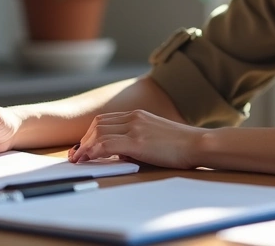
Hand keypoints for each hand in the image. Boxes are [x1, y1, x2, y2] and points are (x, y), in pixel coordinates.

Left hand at [68, 110, 205, 169]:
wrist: (198, 144)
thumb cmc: (181, 146)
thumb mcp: (155, 138)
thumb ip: (136, 141)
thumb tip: (119, 152)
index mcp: (138, 115)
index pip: (105, 120)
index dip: (90, 134)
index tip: (83, 147)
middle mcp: (134, 117)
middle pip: (98, 124)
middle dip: (84, 140)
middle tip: (77, 155)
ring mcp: (135, 127)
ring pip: (98, 132)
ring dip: (84, 146)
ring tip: (78, 159)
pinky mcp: (137, 141)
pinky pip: (106, 144)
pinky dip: (92, 151)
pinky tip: (87, 159)